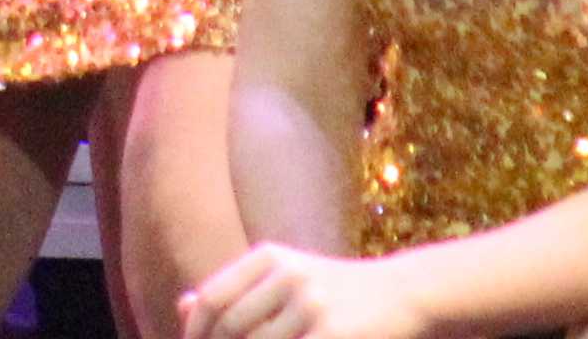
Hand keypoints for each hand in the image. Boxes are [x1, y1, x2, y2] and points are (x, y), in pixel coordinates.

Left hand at [178, 239, 431, 338]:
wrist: (404, 293)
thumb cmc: (334, 291)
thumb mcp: (283, 277)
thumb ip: (236, 290)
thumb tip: (183, 306)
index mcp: (269, 257)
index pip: (213, 297)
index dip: (195, 329)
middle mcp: (288, 274)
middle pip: (232, 326)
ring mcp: (313, 304)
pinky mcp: (335, 333)